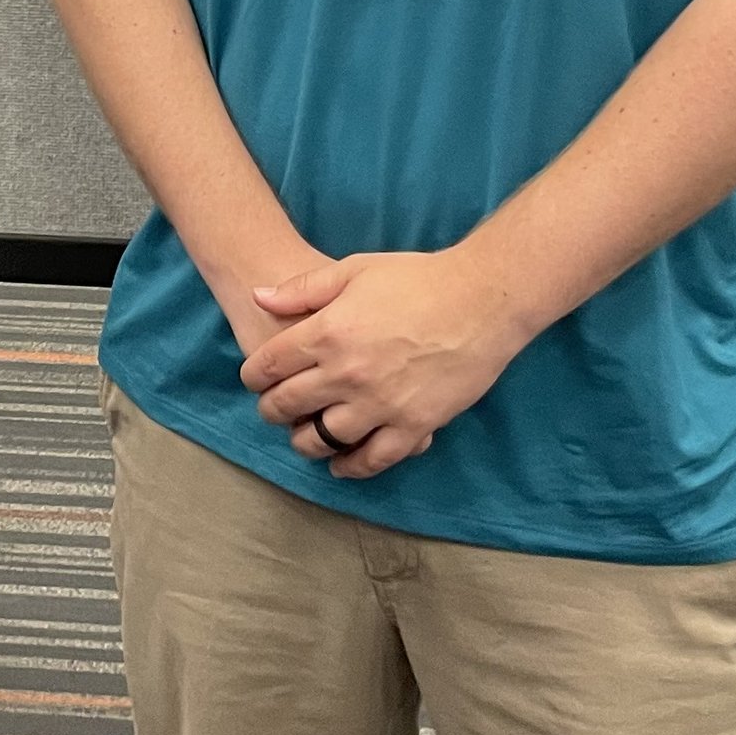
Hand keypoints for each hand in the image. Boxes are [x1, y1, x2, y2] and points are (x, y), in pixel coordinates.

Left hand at [237, 247, 530, 479]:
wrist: (481, 300)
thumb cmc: (417, 278)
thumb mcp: (353, 269)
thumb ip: (302, 289)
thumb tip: (259, 297)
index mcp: (327, 332)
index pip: (269, 365)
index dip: (254, 376)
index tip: (255, 379)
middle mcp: (347, 374)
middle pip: (289, 405)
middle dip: (271, 410)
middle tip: (271, 409)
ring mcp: (380, 404)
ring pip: (323, 439)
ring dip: (304, 442)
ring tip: (302, 436)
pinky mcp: (414, 426)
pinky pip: (373, 459)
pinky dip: (351, 466)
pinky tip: (340, 462)